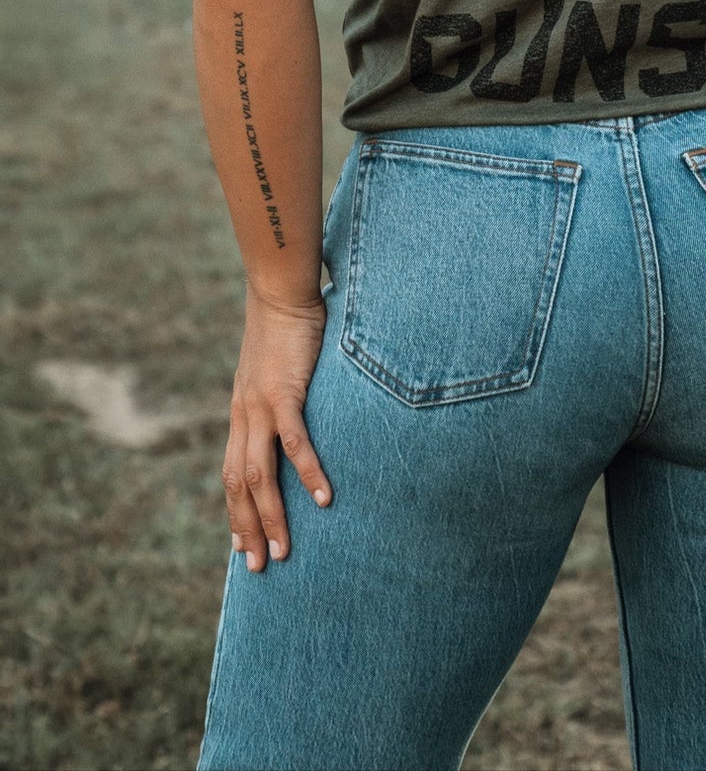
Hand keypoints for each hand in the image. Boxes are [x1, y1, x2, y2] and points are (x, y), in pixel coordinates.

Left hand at [223, 285, 332, 571]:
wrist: (280, 291)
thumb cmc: (285, 328)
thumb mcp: (274, 370)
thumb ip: (278, 397)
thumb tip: (292, 416)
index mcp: (241, 413)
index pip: (231, 473)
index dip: (235, 512)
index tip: (241, 547)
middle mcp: (243, 416)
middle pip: (239, 485)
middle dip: (248, 529)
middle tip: (261, 566)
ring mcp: (260, 407)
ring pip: (258, 475)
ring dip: (270, 516)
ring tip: (284, 549)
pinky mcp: (284, 393)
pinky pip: (294, 442)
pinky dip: (307, 472)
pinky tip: (323, 498)